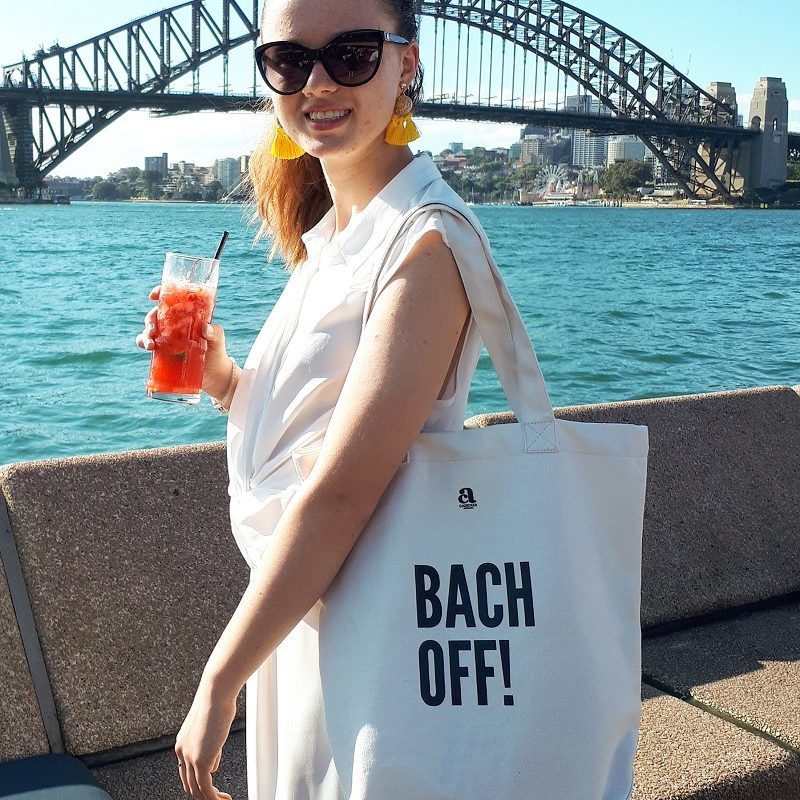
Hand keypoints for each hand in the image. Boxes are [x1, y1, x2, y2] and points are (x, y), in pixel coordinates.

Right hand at [134, 285, 232, 399]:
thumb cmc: (217, 352)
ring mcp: (167, 337)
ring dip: (145, 333)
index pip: (172, 299)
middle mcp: (175, 324)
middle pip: (156, 314)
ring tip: (150, 345)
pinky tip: (148, 347)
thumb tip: (205, 328)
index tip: (153, 296)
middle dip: (150, 319)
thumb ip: (215, 332)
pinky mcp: (163, 350)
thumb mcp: (218, 340)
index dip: (161, 293)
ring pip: (150, 328)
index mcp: (187, 315)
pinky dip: (143, 342)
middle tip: (153, 330)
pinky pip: (147, 342)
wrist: (214, 374)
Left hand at [175, 679, 236, 799]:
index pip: (187, 772)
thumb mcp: (211, 729)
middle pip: (190, 784)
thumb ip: (210, 748)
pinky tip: (222, 799)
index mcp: (182, 744)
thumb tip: (213, 765)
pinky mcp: (200, 760)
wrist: (216, 693)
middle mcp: (182, 752)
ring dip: (210, 798)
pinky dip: (213, 797)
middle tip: (217, 798)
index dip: (198, 783)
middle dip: (203, 795)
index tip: (211, 788)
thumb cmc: (216, 702)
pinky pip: (205, 788)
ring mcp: (189, 757)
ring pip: (197, 789)